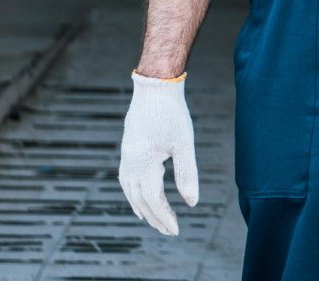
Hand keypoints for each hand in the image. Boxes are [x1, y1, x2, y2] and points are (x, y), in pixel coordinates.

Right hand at [118, 71, 198, 235]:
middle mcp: (130, 163)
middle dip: (154, 217)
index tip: (176, 231)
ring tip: (153, 220)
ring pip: (130, 191)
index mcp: (143, 164)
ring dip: (142, 207)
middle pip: (140, 200)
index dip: (164, 218)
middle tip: (169, 231)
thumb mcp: (184, 145)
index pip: (153, 200)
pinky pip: (127, 179)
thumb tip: (192, 203)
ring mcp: (126, 156)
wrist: (155, 86)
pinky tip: (141, 194)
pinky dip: (134, 193)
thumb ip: (187, 175)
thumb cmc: (172, 114)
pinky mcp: (128, 148)